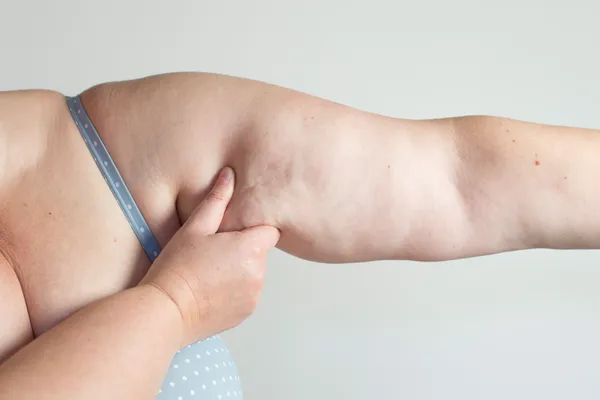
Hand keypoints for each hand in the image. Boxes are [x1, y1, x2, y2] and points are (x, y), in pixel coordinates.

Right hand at [139, 167, 279, 345]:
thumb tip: (230, 174)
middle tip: (211, 252)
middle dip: (243, 249)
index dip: (251, 228)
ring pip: (254, 272)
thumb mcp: (194, 228)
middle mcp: (259, 272)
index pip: (269, 230)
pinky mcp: (246, 312)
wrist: (166, 313)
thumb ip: (217, 200)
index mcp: (251, 248)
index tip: (230, 232)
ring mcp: (255, 295)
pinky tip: (210, 289)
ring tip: (208, 272)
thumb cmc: (177, 268)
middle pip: (260, 251)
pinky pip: (247, 293)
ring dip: (239, 269)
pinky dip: (235, 290)